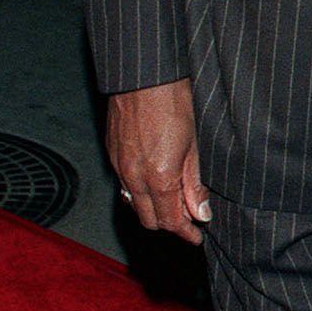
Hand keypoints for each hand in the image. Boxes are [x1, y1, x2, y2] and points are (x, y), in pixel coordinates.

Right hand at [107, 78, 209, 243]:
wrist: (144, 74)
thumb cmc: (173, 102)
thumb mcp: (194, 145)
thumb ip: (194, 183)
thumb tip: (200, 212)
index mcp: (158, 177)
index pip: (170, 221)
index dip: (185, 232)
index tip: (197, 236)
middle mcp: (133, 177)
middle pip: (149, 219)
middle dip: (169, 224)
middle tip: (189, 219)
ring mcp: (119, 165)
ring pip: (133, 203)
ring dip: (153, 208)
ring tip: (174, 201)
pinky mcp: (111, 153)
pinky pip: (124, 184)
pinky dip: (140, 191)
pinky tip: (155, 180)